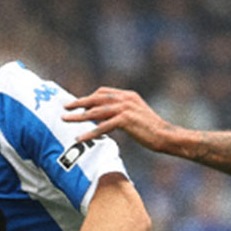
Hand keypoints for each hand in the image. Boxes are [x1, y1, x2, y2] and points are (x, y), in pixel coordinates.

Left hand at [63, 87, 178, 152]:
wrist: (166, 136)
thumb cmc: (152, 130)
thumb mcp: (137, 115)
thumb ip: (122, 112)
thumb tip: (106, 117)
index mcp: (128, 95)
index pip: (103, 92)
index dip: (89, 98)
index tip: (78, 105)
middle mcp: (126, 99)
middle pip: (96, 98)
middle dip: (79, 103)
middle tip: (65, 108)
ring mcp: (125, 108)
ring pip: (96, 111)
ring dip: (78, 116)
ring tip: (65, 120)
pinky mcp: (125, 120)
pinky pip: (102, 126)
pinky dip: (89, 132)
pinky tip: (80, 138)